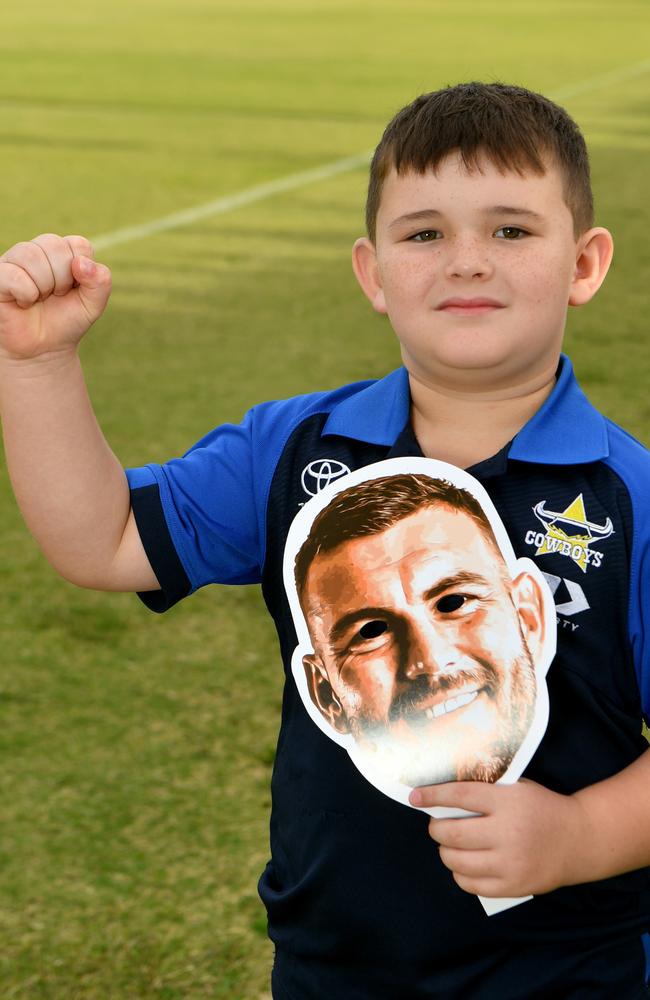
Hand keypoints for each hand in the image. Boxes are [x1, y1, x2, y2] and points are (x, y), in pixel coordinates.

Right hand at [0, 234, 111, 361]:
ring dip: (43, 286)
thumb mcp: (93, 304)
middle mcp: (36, 250)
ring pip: (32, 255)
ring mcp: (14, 260)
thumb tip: (80, 262)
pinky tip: (24, 302)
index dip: (81, 272)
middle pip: (55, 246)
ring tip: (39, 299)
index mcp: (61, 251)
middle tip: (55, 296)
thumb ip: (100, 281)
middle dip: (62, 280)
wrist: (43, 349)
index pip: (78, 244)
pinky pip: (14, 274)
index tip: (73, 290)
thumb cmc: (66, 321)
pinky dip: (26, 294)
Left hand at [409, 779, 584, 897]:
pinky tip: (467, 863)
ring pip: (456, 861)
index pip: (459, 796)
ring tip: (451, 844)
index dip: (432, 796)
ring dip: (446, 851)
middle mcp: (507, 833)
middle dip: (436, 828)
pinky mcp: (512, 886)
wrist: (578, 840)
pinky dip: (460, 873)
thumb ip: (485, 792)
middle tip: (437, 825)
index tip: (415, 797)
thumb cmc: (541, 808)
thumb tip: (442, 797)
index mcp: (507, 802)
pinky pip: (470, 884)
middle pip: (452, 832)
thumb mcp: (516, 789)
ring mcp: (510, 863)